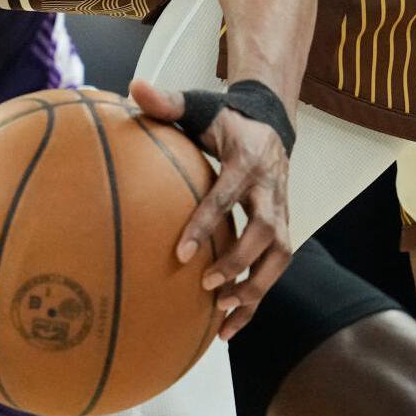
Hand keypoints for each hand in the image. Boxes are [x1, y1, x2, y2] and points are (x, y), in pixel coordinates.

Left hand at [131, 79, 291, 340]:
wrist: (269, 122)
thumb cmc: (224, 119)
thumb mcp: (198, 106)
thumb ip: (167, 102)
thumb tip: (133, 88)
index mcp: (248, 160)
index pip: (228, 194)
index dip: (208, 223)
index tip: (182, 252)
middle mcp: (271, 189)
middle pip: (266, 231)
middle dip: (240, 262)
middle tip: (208, 287)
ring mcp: (282, 211)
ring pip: (280, 257)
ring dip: (255, 289)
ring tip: (224, 318)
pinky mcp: (282, 229)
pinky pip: (274, 270)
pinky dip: (256, 299)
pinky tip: (229, 327)